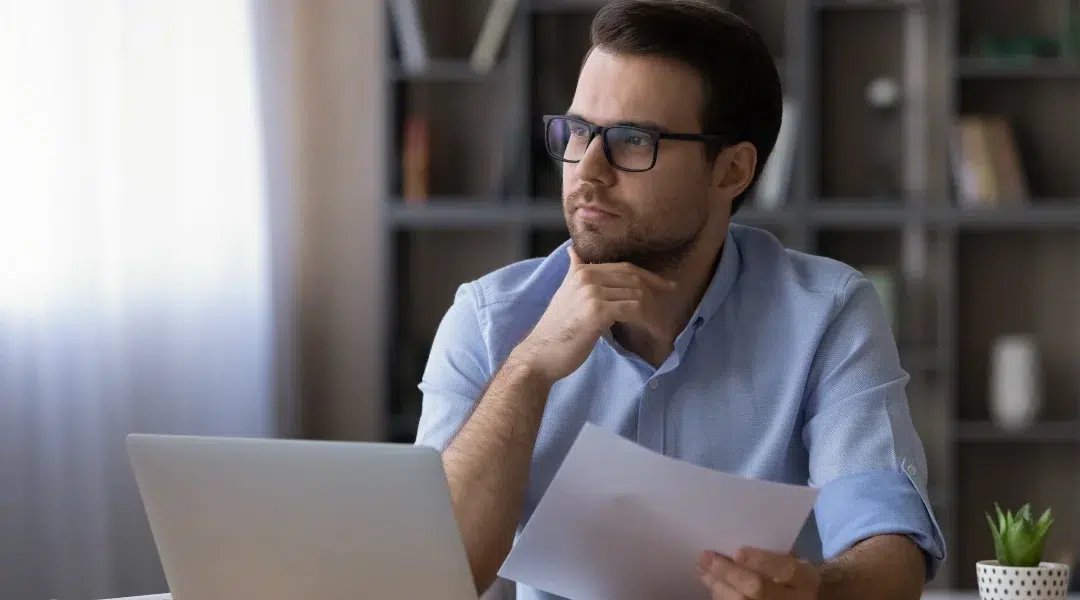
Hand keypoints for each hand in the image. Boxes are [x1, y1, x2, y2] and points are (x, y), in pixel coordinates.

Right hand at [510, 246, 675, 383]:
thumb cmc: (557, 330)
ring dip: (653, 311)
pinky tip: (653, 332)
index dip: (649, 276)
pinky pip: (633, 310)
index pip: (625, 268)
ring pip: (636, 294)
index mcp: (581, 270)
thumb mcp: (565, 293)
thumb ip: (574, 272)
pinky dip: (647, 321)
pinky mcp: (597, 311)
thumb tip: (574, 252)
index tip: (666, 286)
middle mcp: (586, 276)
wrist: (540, 354)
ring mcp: (591, 292)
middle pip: (634, 278)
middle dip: (656, 290)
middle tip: (671, 303)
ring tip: (660, 325)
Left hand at [697, 548, 820, 599]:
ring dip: (718, 586)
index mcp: (806, 579)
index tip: (738, 551)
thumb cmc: (796, 579)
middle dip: (728, 572)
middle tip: (705, 557)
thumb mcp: (794, 564)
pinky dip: (722, 598)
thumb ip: (771, 558)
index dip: (760, 561)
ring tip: (702, 570)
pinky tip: (713, 586)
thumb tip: (737, 553)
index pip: (785, 569)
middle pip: (758, 589)